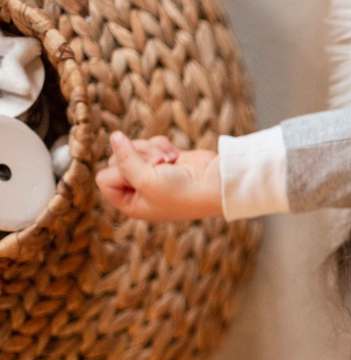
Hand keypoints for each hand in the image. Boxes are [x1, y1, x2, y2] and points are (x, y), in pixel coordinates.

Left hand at [95, 131, 221, 220]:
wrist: (216, 185)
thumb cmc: (183, 192)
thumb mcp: (146, 179)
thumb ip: (124, 157)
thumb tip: (114, 136)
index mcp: (131, 204)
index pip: (104, 178)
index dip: (119, 172)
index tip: (139, 176)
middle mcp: (139, 190)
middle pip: (116, 159)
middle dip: (137, 157)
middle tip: (157, 166)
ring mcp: (152, 174)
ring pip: (133, 148)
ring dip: (152, 151)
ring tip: (169, 162)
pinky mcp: (164, 161)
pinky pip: (150, 143)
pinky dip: (163, 147)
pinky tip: (176, 158)